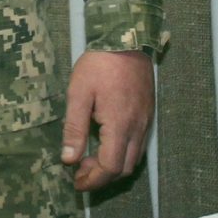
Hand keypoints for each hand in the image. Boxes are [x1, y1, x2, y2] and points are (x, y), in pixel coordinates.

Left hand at [61, 50, 153, 190]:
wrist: (126, 38)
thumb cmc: (99, 64)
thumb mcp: (79, 93)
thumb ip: (74, 128)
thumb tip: (68, 159)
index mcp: (120, 125)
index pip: (110, 167)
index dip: (93, 180)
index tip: (76, 180)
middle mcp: (137, 127)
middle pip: (124, 169)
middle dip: (102, 177)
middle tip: (80, 169)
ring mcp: (146, 120)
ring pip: (134, 158)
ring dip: (114, 166)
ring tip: (92, 157)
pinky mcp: (148, 113)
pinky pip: (139, 144)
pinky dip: (123, 153)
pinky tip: (107, 141)